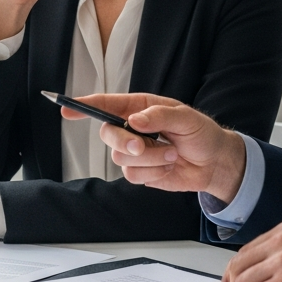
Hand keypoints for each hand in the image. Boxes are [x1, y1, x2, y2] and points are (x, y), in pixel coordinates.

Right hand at [64, 92, 246, 202]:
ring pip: (121, 158)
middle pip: (108, 134)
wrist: (213, 163)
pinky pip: (133, 176)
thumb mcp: (186, 118)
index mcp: (140, 107)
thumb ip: (160, 116)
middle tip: (144, 146)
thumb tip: (135, 120)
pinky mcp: (140, 171)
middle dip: (124, 142)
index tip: (67, 109)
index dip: (85, 106)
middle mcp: (132, 128)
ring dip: (150, 159)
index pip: (107, 105)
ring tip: (172, 155)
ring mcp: (134, 151)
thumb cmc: (201, 134)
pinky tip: (168, 168)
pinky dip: (153, 174)